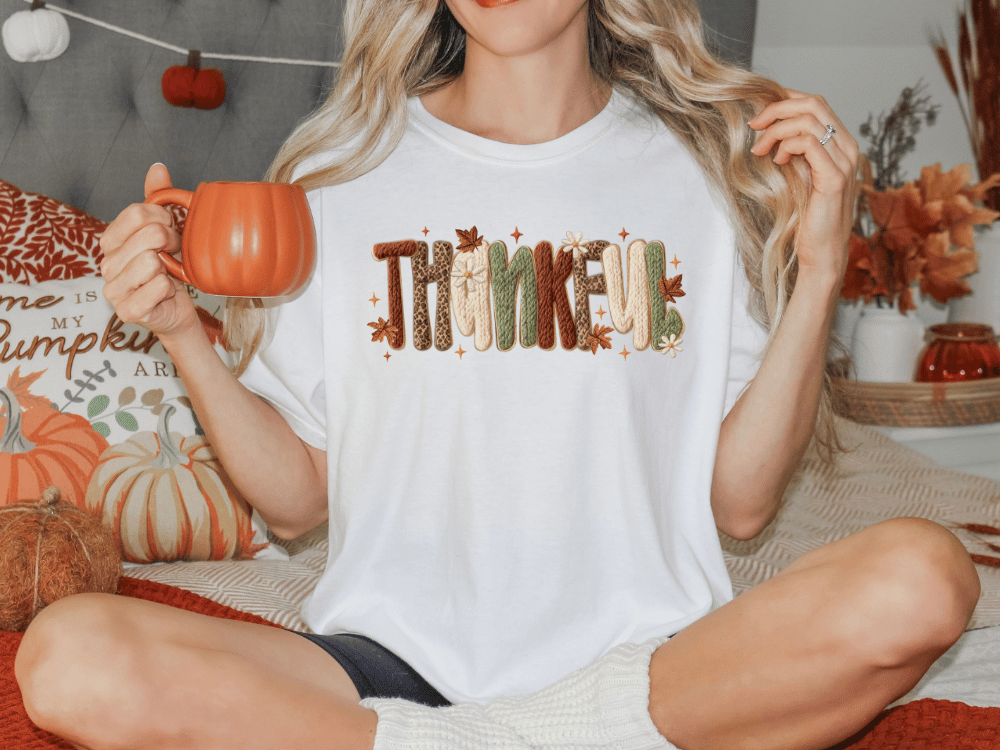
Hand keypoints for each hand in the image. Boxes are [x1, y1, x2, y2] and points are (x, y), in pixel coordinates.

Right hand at [99, 164, 198, 339]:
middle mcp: (105, 264)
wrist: (176, 309)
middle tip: (173, 255)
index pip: (137, 213)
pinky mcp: (127, 311)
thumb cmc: (170, 269)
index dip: (163, 218)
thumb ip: (157, 199)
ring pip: (151, 262)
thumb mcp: (164, 230)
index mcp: (110, 241)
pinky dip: (170, 289)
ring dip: (171, 268)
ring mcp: (113, 289)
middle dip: (172, 243)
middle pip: (149, 236)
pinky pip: (158, 287)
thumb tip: (158, 167)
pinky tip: (165, 293)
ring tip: (169, 274)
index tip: (171, 230)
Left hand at [748, 90, 859, 285]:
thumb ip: (792, 150)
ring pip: (809, 120)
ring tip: (760, 149)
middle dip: (776, 109)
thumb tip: (767, 127)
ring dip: (776, 129)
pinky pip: (808, 143)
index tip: (760, 115)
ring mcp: (844, 161)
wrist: (822, 252)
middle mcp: (848, 147)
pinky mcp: (834, 178)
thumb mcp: (799, 174)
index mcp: (840, 143)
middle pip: (813, 103)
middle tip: (753, 125)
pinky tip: (776, 160)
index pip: (815, 103)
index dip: (785, 100)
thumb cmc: (808, 217)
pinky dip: (786, 146)